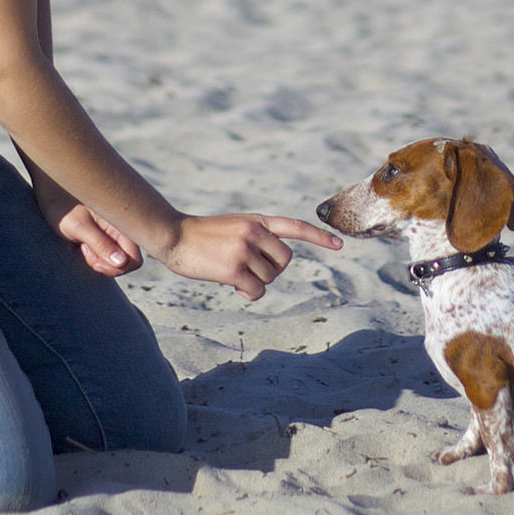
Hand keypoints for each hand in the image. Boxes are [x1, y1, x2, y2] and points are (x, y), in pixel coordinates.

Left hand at [37, 184, 144, 276]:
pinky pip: (107, 252)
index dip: (117, 267)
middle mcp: (122, 228)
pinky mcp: (104, 232)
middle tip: (86, 252)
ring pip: (116, 258)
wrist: (51, 187)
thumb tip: (121, 262)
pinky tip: (82, 242)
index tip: (95, 261)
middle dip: (107, 265)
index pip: (135, 259)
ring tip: (82, 244)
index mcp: (122, 224)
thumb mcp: (79, 226)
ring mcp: (114, 230)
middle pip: (127, 261)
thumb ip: (101, 244)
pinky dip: (95, 253)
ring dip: (99, 259)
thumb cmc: (62, 204)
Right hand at [160, 213, 342, 300]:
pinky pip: (256, 291)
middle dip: (271, 270)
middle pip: (285, 261)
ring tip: (234, 274)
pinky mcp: (234, 269)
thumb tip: (269, 269)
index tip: (340, 245)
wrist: (173, 235)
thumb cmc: (201, 236)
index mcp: (257, 221)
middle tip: (250, 270)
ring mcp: (245, 250)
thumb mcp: (235, 228)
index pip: (295, 226)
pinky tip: (232, 286)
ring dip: (255, 283)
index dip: (319, 236)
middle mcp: (255, 233)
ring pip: (270, 278)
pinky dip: (248, 294)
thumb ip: (256, 239)